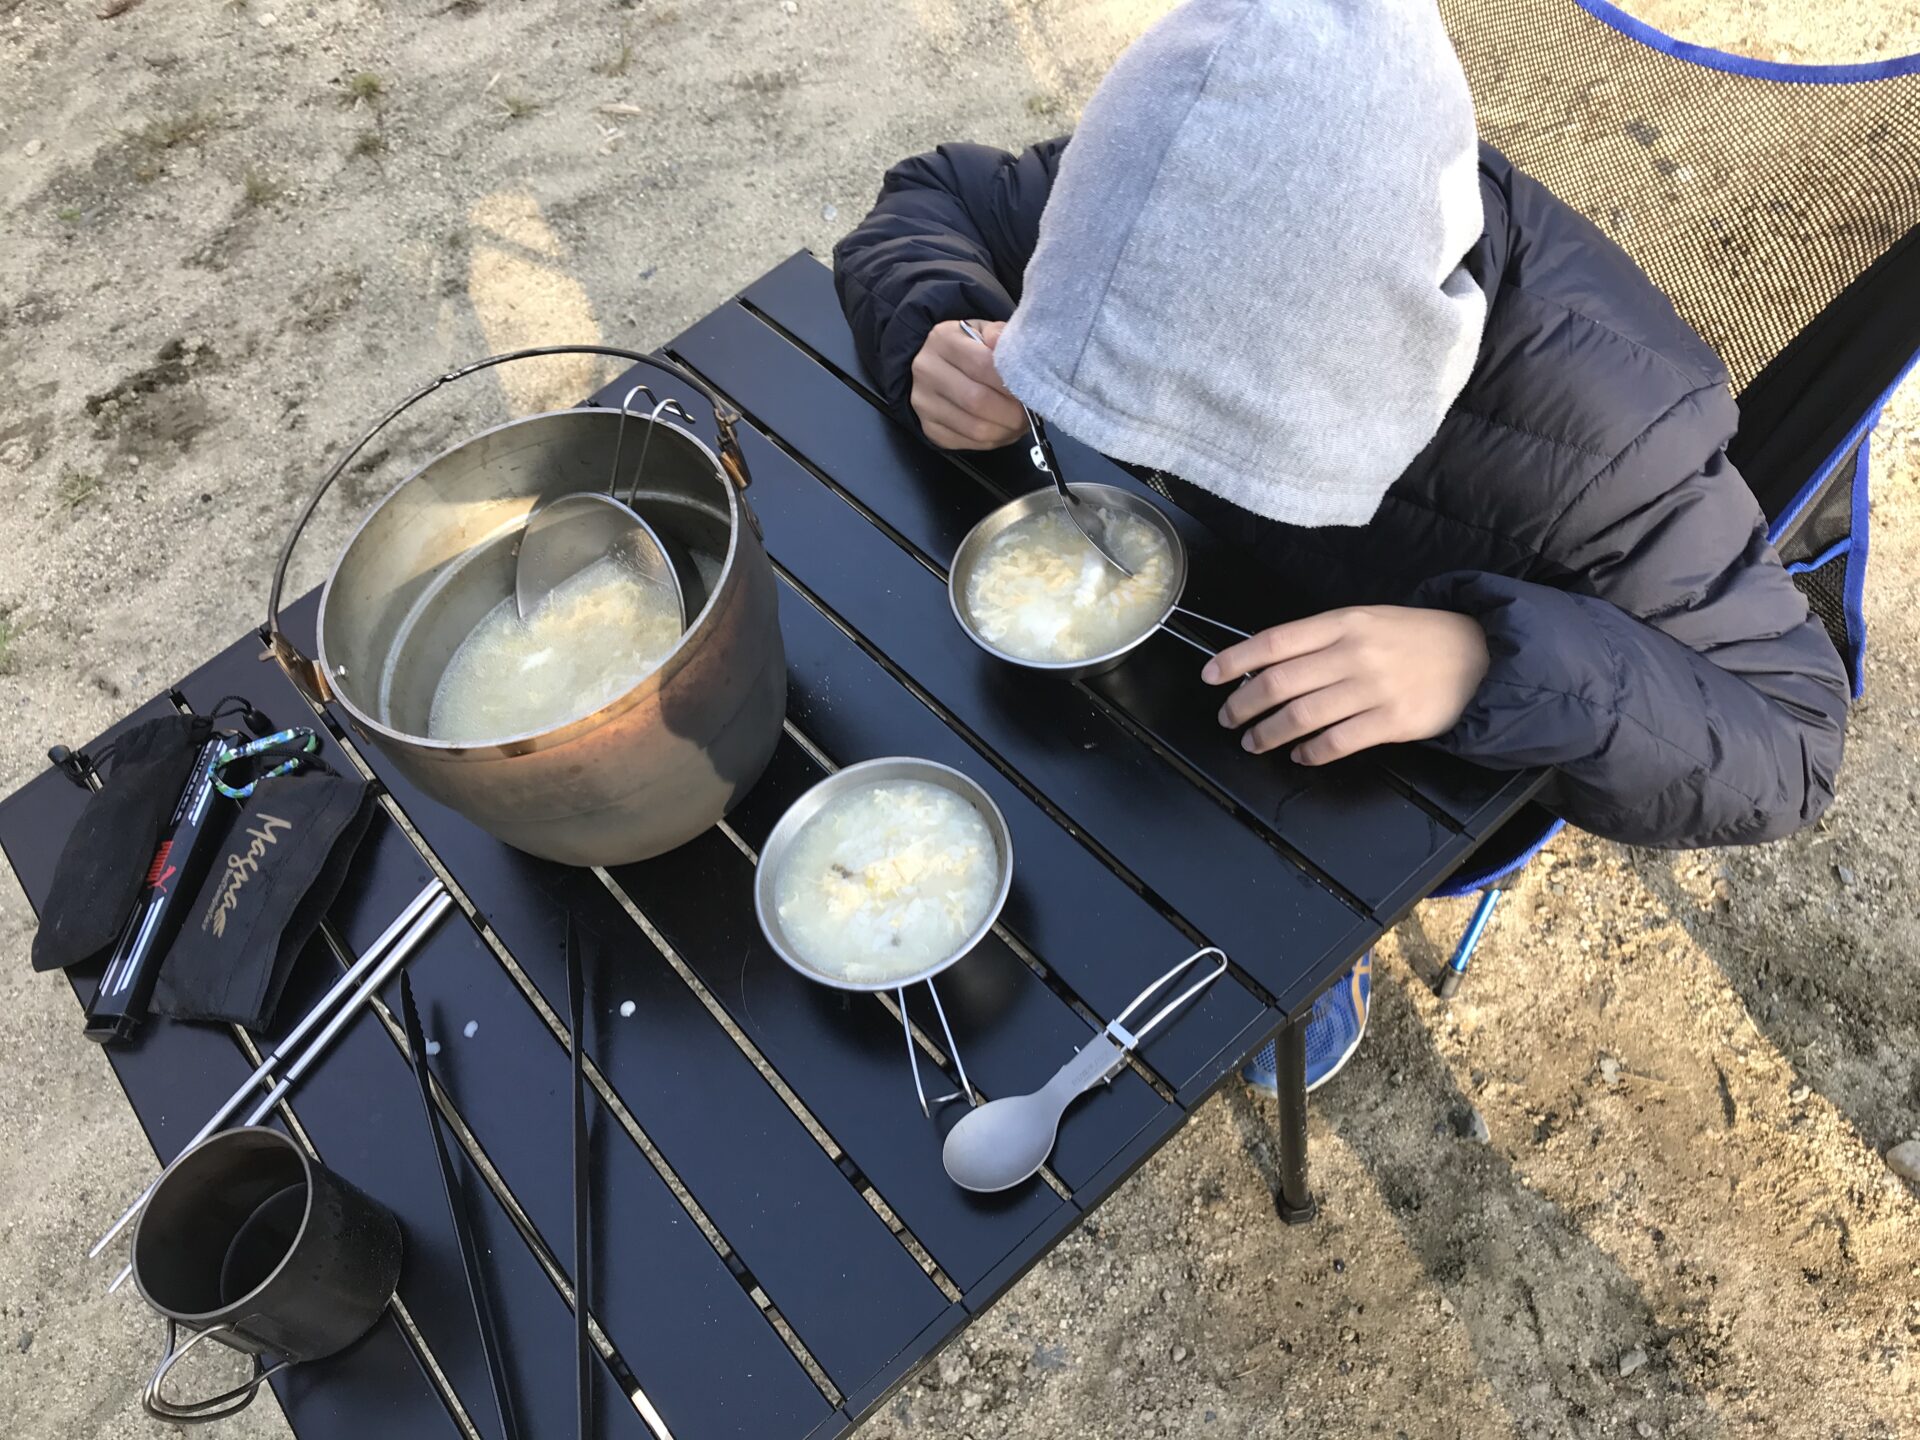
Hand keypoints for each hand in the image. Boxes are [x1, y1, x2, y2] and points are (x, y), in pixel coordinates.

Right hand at [910, 319, 1026, 449]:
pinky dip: (994, 441)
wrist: (934, 366)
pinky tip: (1004, 431)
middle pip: (977, 400)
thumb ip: (1002, 337)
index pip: (983, 365)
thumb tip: (1016, 352)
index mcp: (943, 339)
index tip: (1032, 389)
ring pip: (975, 428)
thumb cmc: (967, 348)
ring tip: (1021, 424)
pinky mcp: (930, 429)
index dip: (1012, 381)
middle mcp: (927, 371)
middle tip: (1030, 413)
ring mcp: (925, 403)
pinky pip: (969, 443)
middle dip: (1012, 412)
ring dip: (1006, 431)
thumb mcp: (984, 332)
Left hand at [1202, 606, 1489, 764]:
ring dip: (1269, 733)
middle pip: (1280, 683)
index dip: (1235, 660)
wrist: (1478, 655)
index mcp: (1343, 622)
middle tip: (1228, 719)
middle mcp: (1354, 653)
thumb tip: (1267, 665)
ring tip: (1253, 741)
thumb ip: (1321, 640)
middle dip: (1243, 704)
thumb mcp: (1367, 621)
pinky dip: (1310, 753)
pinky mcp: (1393, 721)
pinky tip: (1300, 756)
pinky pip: (1338, 742)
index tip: (1211, 676)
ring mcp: (1374, 688)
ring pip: (1302, 716)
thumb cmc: (1414, 638)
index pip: (1274, 641)